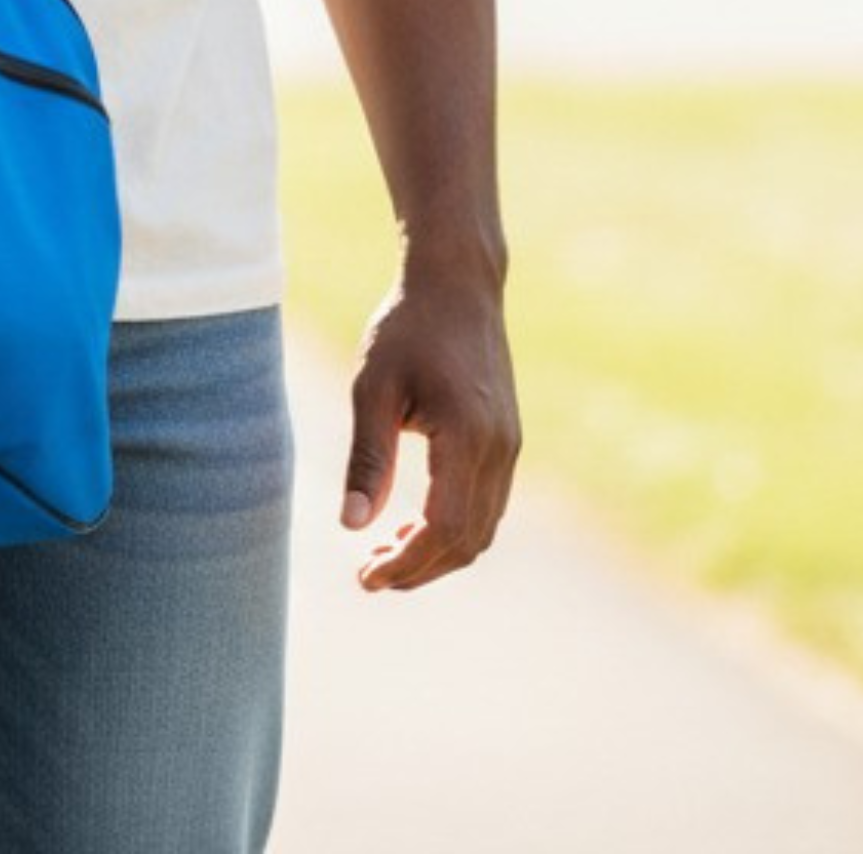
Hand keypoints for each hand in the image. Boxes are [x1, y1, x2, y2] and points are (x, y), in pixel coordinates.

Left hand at [340, 269, 518, 591]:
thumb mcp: (373, 387)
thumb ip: (368, 458)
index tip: (365, 578)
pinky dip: (455, 528)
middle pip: (468, 541)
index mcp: (468, 438)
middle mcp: (500, 450)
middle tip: (369, 576)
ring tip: (385, 555)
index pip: (444, 530)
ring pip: (483, 528)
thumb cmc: (407, 328)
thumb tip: (351, 526)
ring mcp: (510, 446)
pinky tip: (415, 524)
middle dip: (420, 569)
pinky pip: (488, 504)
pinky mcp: (508, 439)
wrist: (457, 284)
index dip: (407, 565)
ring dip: (438, 553)